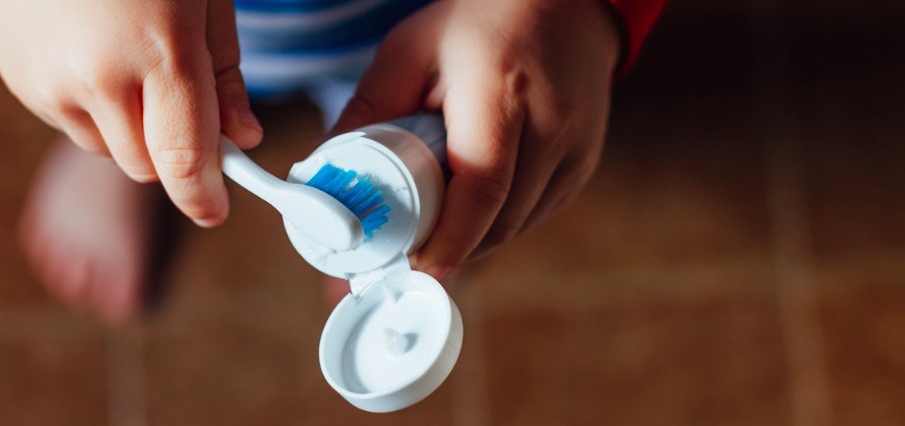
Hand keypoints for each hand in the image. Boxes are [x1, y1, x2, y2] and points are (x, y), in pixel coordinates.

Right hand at [0, 0, 262, 225]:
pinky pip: (69, 123)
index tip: (216, 210)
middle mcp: (98, 77)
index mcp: (159, 50)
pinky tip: (91, 50)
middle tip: (181, 103)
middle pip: (146, 167)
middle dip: (171, 151)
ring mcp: (49, 82)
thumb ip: (224, 75)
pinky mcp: (19, 80)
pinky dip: (90, 107)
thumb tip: (242, 139)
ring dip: (130, 129)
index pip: (183, 160)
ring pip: (108, 149)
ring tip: (128, 58)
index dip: (204, 197)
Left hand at [330, 0, 620, 278]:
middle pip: (498, 219)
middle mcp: (550, 125)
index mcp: (502, 92)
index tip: (412, 270)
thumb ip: (368, 110)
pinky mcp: (583, 166)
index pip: (481, 186)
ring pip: (516, 226)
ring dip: (470, 240)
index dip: (448, 239)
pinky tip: (468, 209)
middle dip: (447, 248)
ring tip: (429, 230)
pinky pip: (533, 216)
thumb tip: (321, 172)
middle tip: (400, 258)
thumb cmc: (480, 23)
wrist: (566, 5)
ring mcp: (575, 149)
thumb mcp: (411, 50)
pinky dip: (496, 224)